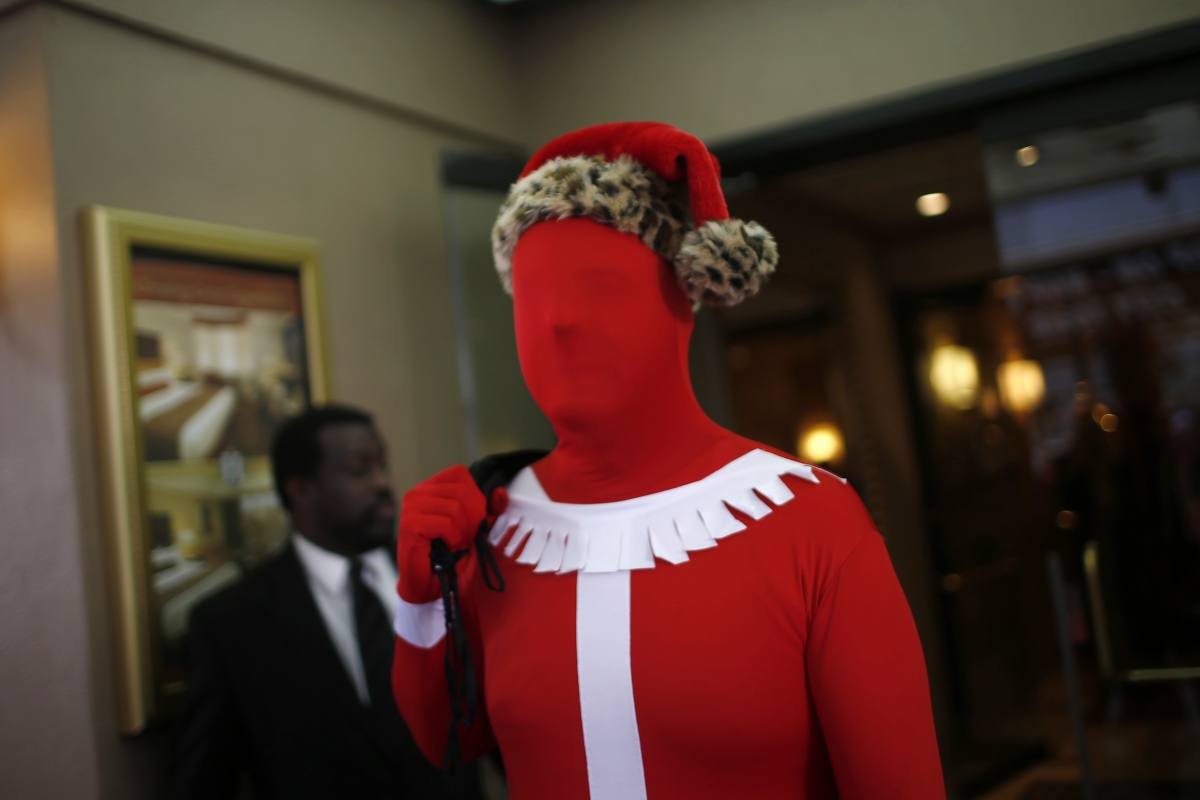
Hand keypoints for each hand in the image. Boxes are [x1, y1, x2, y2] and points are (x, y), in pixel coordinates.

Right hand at [397, 466, 486, 603]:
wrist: (429, 584)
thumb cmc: (450, 553)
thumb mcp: (476, 526)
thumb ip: (489, 508)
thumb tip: (501, 493)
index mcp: (432, 487)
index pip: (460, 473)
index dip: (474, 496)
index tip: (473, 520)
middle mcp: (418, 492)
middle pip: (461, 491)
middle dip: (472, 518)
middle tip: (465, 537)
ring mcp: (411, 507)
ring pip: (455, 508)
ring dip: (462, 532)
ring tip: (454, 543)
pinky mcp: (409, 525)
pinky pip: (445, 524)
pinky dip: (453, 539)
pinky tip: (446, 547)